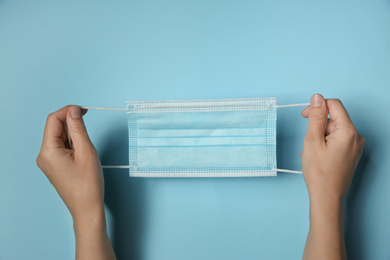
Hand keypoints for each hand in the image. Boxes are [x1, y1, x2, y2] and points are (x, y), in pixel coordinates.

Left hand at [37, 105, 115, 259]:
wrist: (87, 208)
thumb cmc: (88, 184)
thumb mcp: (86, 151)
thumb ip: (79, 128)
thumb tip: (73, 111)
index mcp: (48, 151)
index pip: (53, 120)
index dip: (68, 111)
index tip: (83, 110)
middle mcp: (44, 155)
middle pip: (55, 128)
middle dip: (71, 123)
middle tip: (88, 128)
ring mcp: (48, 161)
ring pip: (60, 137)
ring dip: (73, 134)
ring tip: (86, 148)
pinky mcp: (54, 165)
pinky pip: (62, 147)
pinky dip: (73, 143)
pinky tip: (82, 152)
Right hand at [301, 94, 364, 201]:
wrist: (327, 197)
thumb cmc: (319, 173)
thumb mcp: (312, 140)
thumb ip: (315, 117)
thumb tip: (317, 98)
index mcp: (349, 132)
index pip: (334, 105)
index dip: (317, 107)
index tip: (305, 115)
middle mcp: (357, 137)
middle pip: (334, 119)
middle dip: (317, 126)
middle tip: (308, 142)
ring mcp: (356, 146)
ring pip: (334, 130)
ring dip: (320, 136)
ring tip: (312, 152)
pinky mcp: (352, 153)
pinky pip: (337, 139)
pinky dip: (325, 143)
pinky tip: (317, 155)